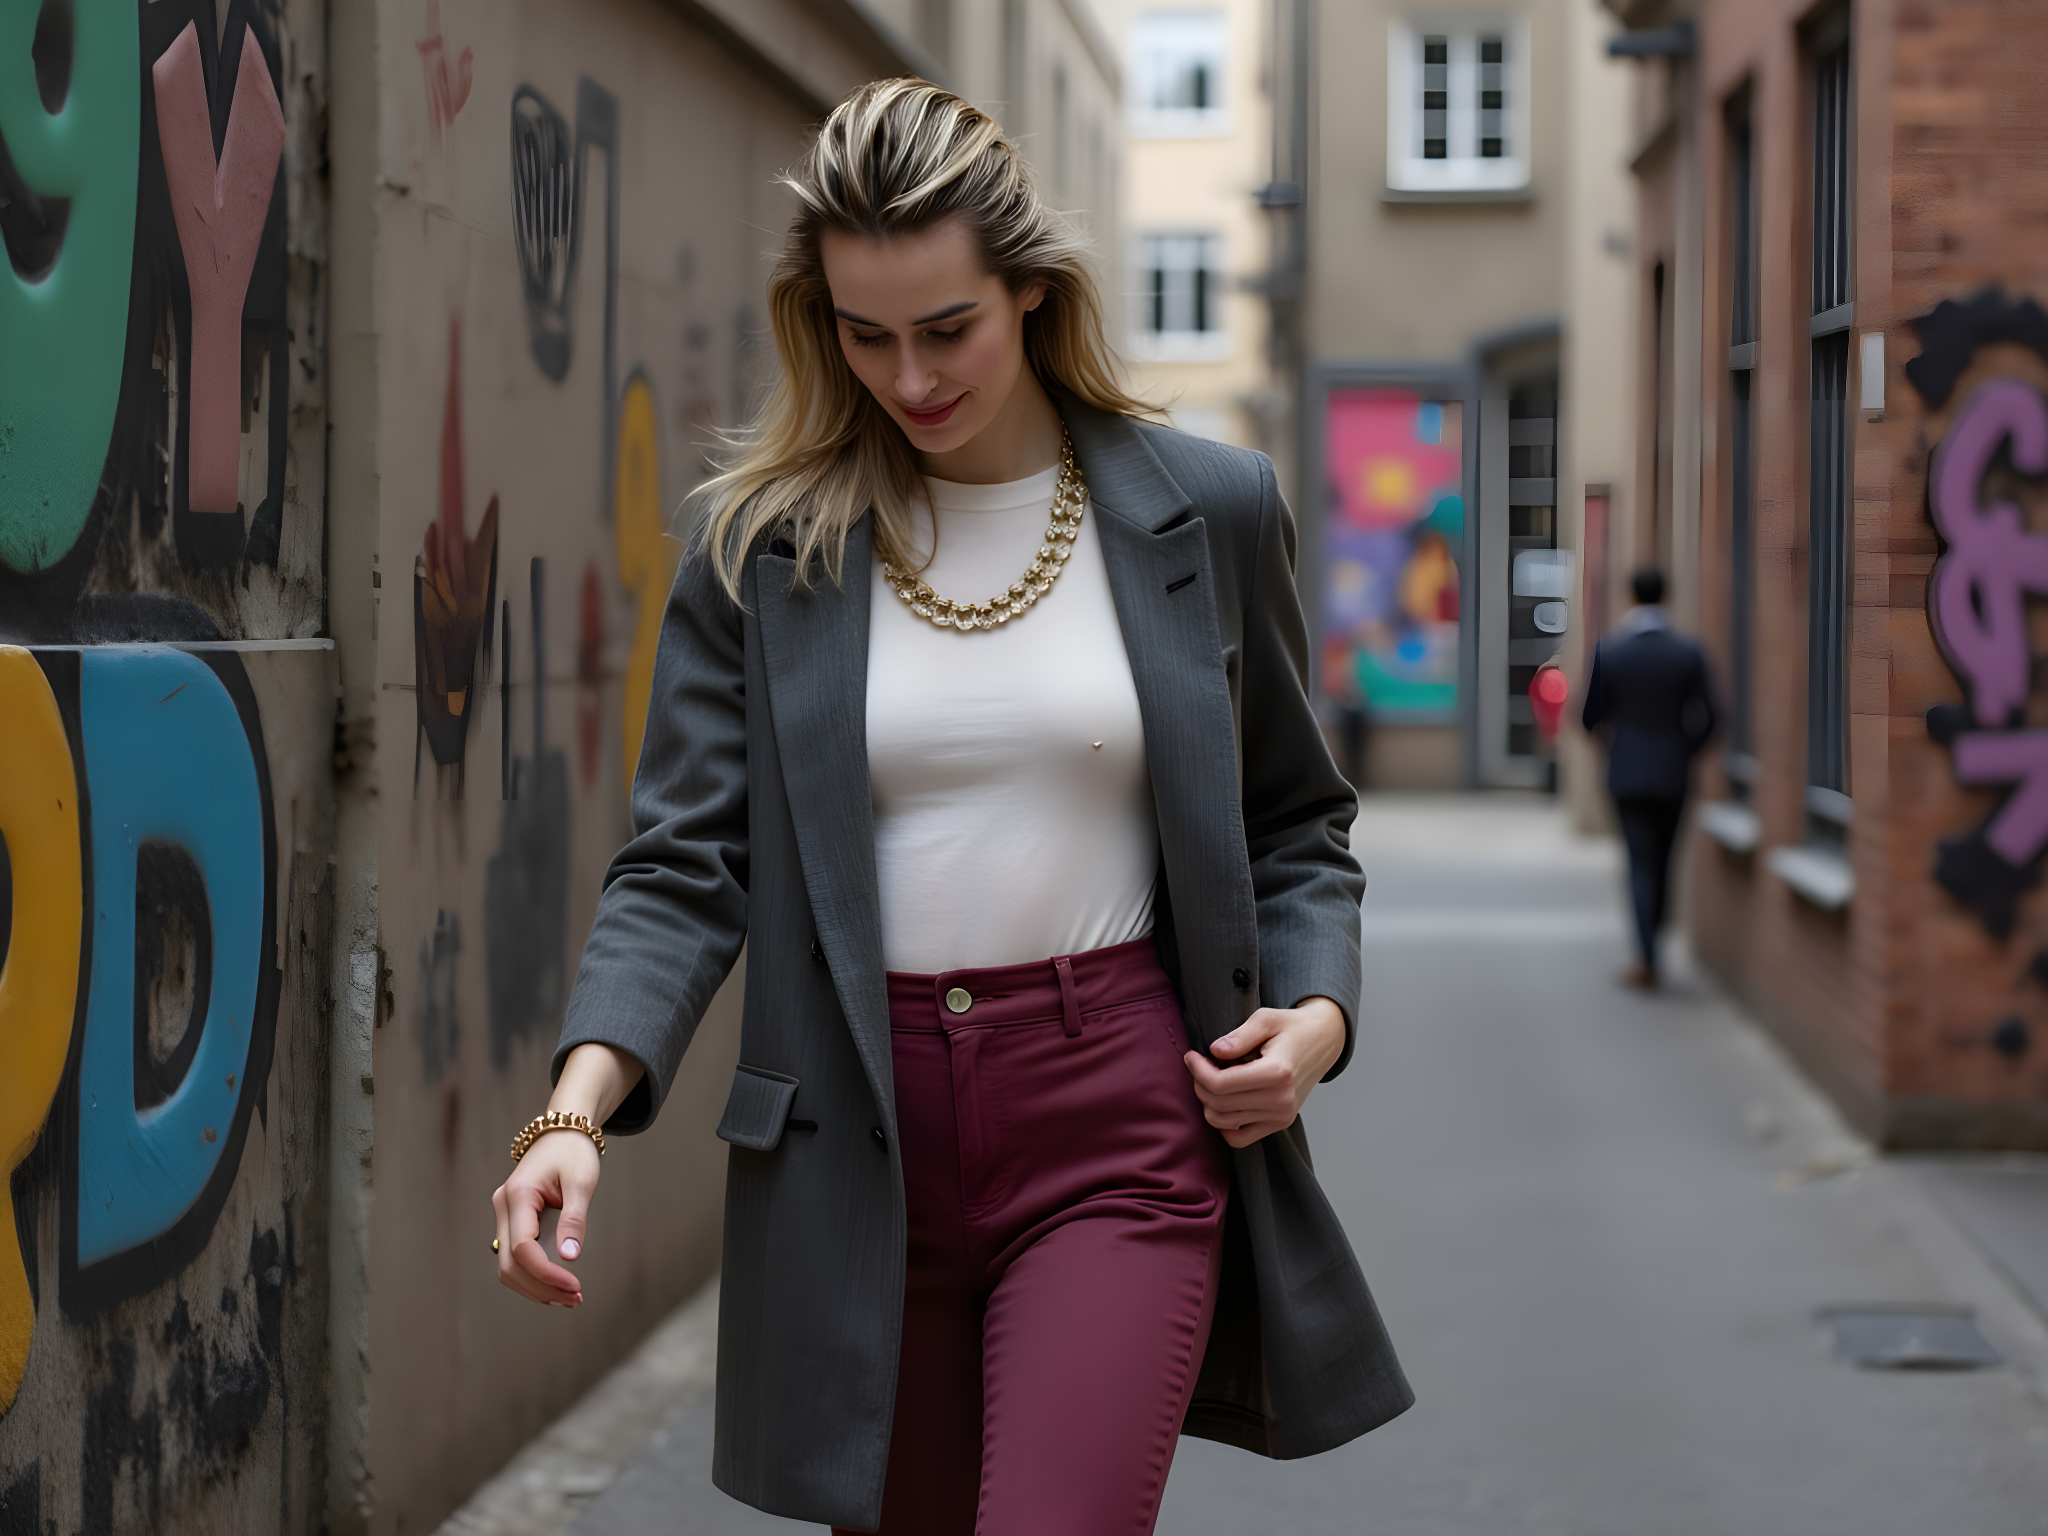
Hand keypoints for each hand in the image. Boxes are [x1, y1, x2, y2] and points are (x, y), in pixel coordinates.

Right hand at [490, 1043, 642, 1307]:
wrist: (562, 1131)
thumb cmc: (573, 1153)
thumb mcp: (581, 1182)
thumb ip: (574, 1218)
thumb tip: (570, 1257)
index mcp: (518, 1196)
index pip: (522, 1249)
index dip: (546, 1274)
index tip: (575, 1285)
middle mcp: (503, 1208)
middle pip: (509, 1265)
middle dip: (541, 1287)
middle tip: (576, 1299)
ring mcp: (504, 1215)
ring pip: (507, 1267)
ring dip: (536, 1287)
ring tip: (570, 1297)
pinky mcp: (512, 1221)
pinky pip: (514, 1257)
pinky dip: (533, 1276)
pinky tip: (557, 1285)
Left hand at [1183, 996, 1346, 1148]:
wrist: (1322, 1041)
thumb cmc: (1291, 1027)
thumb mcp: (1265, 1019)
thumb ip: (1239, 1036)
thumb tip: (1215, 1051)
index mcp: (1277, 1073)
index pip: (1220, 1084)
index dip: (1197, 1070)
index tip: (1191, 1056)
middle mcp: (1281, 1100)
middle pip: (1219, 1104)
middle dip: (1200, 1084)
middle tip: (1200, 1065)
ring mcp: (1282, 1116)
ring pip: (1224, 1122)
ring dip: (1208, 1103)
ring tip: (1213, 1079)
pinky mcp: (1280, 1124)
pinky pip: (1239, 1138)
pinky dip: (1224, 1124)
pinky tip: (1225, 1101)